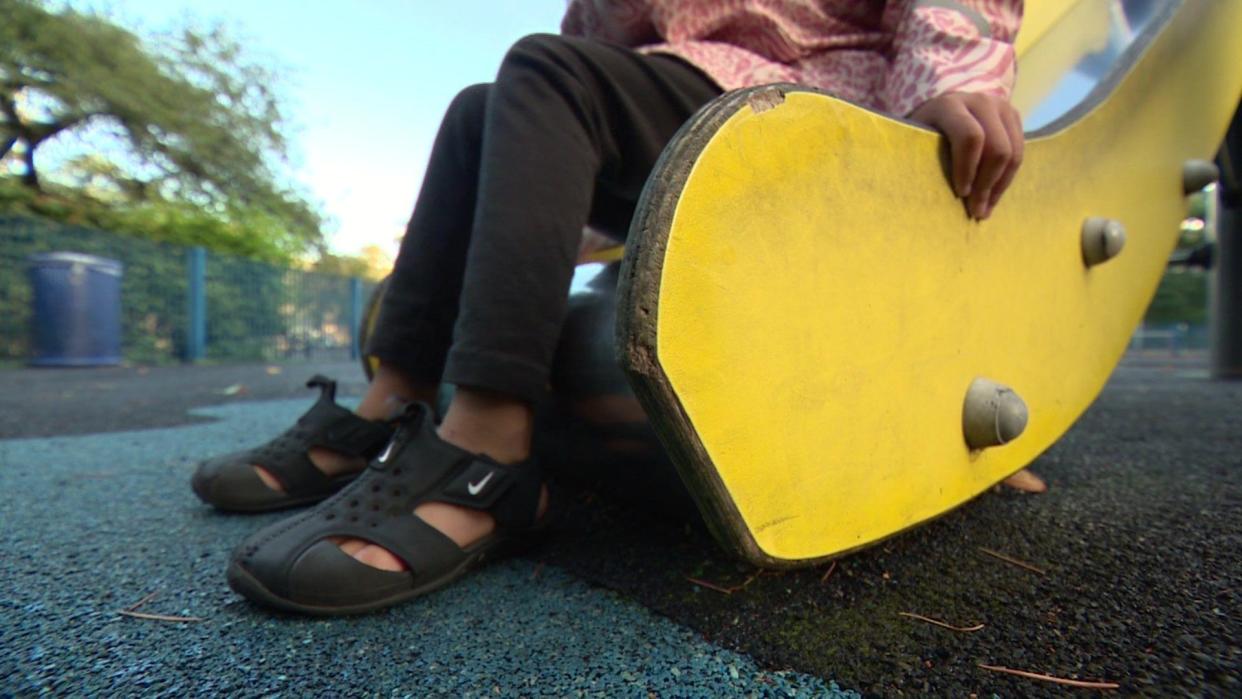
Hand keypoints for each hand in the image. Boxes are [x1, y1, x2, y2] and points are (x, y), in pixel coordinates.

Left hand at [909, 92, 1023, 220]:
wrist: (937, 111)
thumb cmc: (920, 134)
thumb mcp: (915, 142)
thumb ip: (925, 160)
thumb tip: (931, 201)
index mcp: (950, 105)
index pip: (970, 138)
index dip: (968, 169)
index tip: (961, 194)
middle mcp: (979, 101)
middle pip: (997, 148)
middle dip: (987, 183)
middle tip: (976, 211)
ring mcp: (1000, 106)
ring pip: (1013, 152)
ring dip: (1000, 185)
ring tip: (985, 209)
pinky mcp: (1013, 116)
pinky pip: (1019, 152)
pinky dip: (1007, 178)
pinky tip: (992, 195)